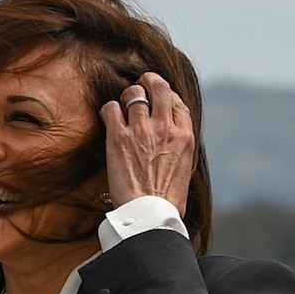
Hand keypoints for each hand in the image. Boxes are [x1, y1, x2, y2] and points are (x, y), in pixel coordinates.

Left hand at [101, 72, 195, 215]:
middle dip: (147, 81)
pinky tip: (109, 119)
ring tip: (122, 108)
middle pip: (158, 86)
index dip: (165, 95)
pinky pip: (111, 108)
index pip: (177, 100)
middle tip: (139, 85)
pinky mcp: (119, 137)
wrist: (150, 212)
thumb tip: (169, 139)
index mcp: (185, 135)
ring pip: (133, 93)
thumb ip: (177, 145)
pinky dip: (109, 110)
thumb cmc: (166, 198)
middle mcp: (165, 127)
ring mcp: (142, 130)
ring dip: (126, 98)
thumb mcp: (184, 166)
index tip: (157, 98)